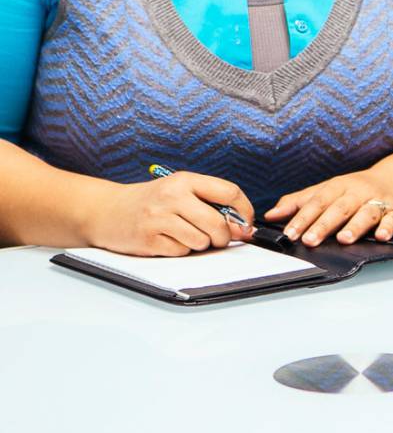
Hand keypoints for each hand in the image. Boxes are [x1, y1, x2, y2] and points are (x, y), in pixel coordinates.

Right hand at [84, 173, 254, 256]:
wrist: (107, 211)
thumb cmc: (150, 201)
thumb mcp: (179, 189)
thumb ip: (208, 201)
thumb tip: (241, 224)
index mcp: (185, 180)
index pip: (228, 192)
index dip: (244, 210)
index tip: (246, 222)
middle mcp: (172, 196)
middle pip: (217, 222)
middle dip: (224, 236)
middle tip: (220, 239)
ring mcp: (159, 218)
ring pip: (200, 240)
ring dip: (201, 244)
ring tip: (187, 235)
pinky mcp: (148, 240)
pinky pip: (180, 252)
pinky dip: (181, 250)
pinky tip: (169, 241)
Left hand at [267, 171, 392, 246]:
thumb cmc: (359, 189)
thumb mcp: (329, 190)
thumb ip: (300, 202)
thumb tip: (271, 214)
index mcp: (339, 186)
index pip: (318, 201)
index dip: (303, 217)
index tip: (289, 233)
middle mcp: (358, 192)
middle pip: (340, 207)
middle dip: (324, 224)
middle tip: (309, 240)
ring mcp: (378, 201)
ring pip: (366, 212)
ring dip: (355, 225)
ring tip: (343, 239)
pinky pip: (392, 219)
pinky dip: (388, 227)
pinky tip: (382, 236)